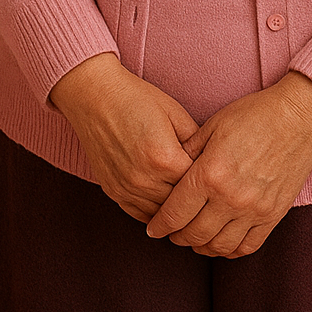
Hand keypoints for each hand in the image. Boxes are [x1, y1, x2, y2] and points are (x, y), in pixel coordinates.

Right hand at [50, 53, 198, 221]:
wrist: (94, 95)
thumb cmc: (137, 99)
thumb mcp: (176, 113)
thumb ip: (197, 142)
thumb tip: (212, 163)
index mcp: (165, 158)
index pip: (198, 185)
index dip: (210, 181)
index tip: (216, 177)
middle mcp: (145, 179)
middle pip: (181, 205)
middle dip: (195, 199)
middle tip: (207, 194)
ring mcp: (126, 188)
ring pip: (162, 216)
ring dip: (175, 211)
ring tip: (189, 204)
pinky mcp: (113, 191)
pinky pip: (141, 215)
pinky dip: (156, 214)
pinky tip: (166, 206)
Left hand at [145, 72, 311, 257]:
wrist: (299, 118)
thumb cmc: (253, 115)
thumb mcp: (212, 126)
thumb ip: (188, 151)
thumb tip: (168, 171)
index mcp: (210, 174)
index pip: (175, 213)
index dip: (160, 225)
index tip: (153, 229)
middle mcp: (230, 198)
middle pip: (194, 234)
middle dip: (177, 236)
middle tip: (171, 233)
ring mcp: (254, 210)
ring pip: (219, 246)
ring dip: (201, 246)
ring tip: (194, 239)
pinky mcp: (273, 216)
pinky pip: (248, 246)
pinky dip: (230, 250)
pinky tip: (222, 242)